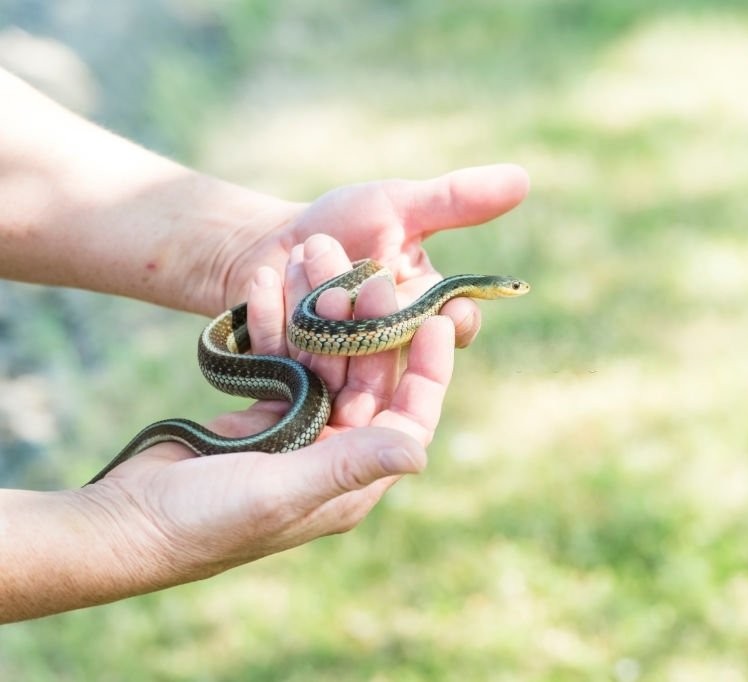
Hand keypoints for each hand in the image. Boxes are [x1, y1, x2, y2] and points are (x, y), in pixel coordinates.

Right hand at [78, 238, 452, 582]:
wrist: (127, 524)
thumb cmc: (208, 521)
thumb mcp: (282, 491)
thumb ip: (348, 466)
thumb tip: (420, 453)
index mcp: (353, 477)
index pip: (409, 416)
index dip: (428, 369)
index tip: (438, 318)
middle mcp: (334, 451)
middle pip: (365, 374)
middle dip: (365, 319)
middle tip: (365, 266)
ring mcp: (299, 428)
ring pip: (323, 356)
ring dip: (317, 308)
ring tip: (310, 253)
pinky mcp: (263, 411)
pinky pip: (282, 357)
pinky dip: (276, 320)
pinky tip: (264, 276)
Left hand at [219, 163, 529, 347]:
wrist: (271, 243)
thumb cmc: (345, 223)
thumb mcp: (398, 204)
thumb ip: (455, 199)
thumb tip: (523, 178)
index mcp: (425, 315)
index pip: (455, 329)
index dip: (455, 321)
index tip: (448, 304)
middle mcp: (390, 351)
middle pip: (397, 348)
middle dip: (372, 311)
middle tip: (350, 279)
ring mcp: (341, 372)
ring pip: (343, 357)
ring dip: (322, 307)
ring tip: (302, 258)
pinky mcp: (294, 378)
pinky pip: (287, 354)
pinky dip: (275, 313)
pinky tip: (265, 278)